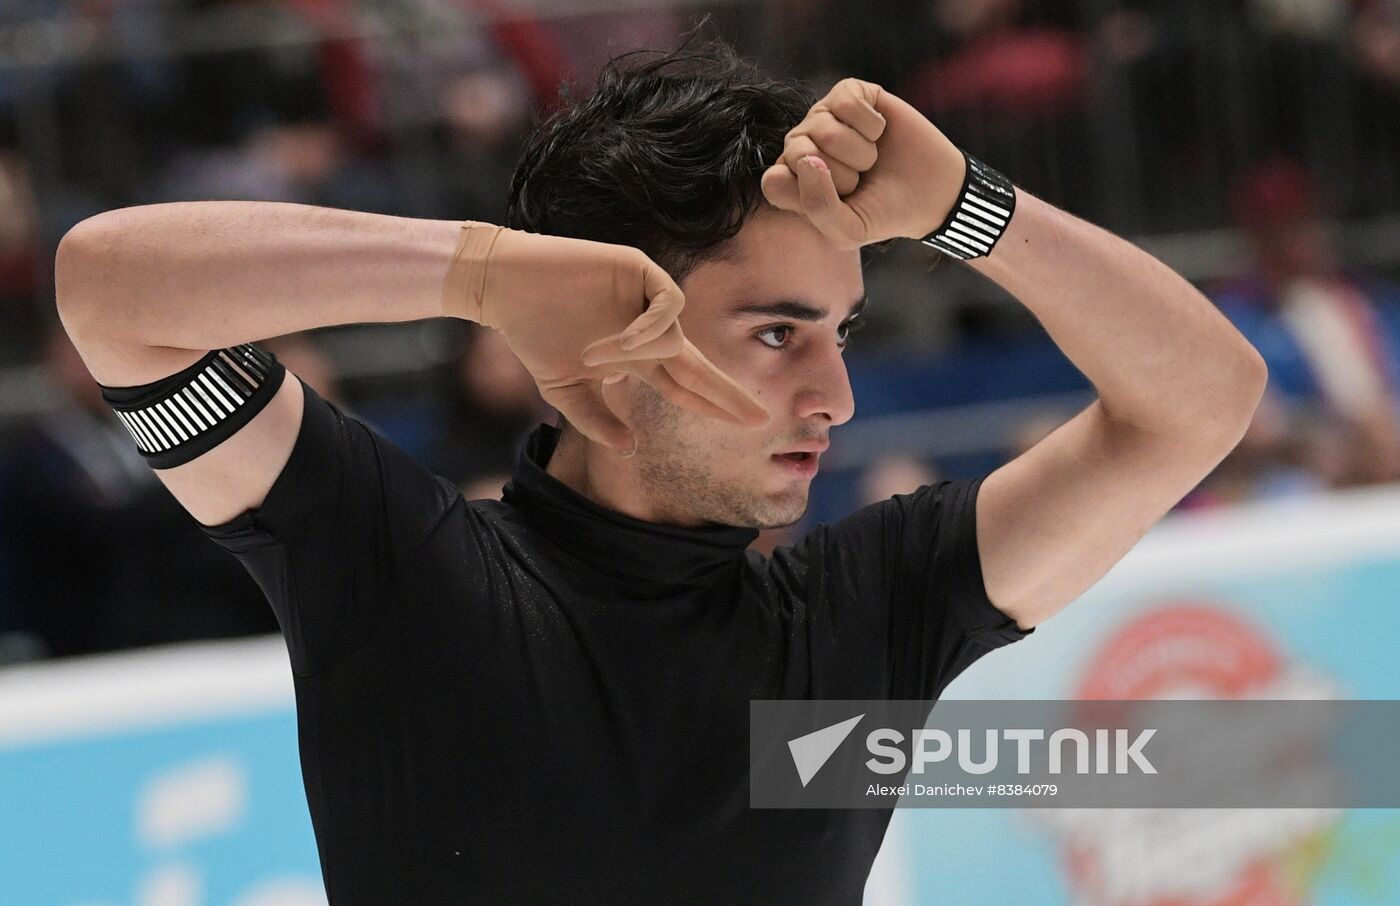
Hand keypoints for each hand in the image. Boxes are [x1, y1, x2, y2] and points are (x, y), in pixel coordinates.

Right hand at [443, 224, 768, 452]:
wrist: (505, 288)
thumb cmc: (533, 333)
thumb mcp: (565, 389)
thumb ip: (596, 419)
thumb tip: (632, 448)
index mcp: (636, 358)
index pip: (686, 387)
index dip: (714, 406)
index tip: (748, 427)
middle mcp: (648, 330)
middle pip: (699, 367)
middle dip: (727, 393)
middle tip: (759, 419)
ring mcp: (647, 298)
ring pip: (675, 339)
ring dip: (638, 353)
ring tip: (593, 355)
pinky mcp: (640, 269)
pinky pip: (668, 303)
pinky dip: (649, 327)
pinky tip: (623, 340)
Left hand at [761, 78, 967, 248]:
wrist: (931, 190)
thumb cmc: (883, 211)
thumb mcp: (849, 230)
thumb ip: (818, 207)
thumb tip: (808, 160)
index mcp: (793, 180)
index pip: (774, 182)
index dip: (808, 194)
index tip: (840, 201)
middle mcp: (802, 145)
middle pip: (799, 153)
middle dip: (842, 174)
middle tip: (860, 180)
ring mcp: (823, 117)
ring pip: (824, 129)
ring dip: (861, 152)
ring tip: (871, 158)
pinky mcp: (848, 93)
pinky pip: (847, 104)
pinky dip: (872, 125)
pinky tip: (879, 133)